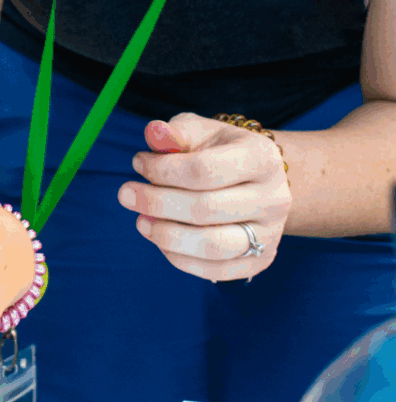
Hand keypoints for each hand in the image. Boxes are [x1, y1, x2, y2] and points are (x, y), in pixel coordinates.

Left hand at [119, 113, 290, 280]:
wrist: (254, 179)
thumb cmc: (218, 150)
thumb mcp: (200, 131)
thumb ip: (176, 132)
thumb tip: (154, 132)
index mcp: (261, 157)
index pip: (204, 170)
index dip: (163, 170)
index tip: (138, 163)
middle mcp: (274, 198)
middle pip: (206, 209)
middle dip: (156, 202)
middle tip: (126, 194)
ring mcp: (271, 233)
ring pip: (212, 246)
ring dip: (166, 235)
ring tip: (140, 221)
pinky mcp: (260, 260)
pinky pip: (216, 270)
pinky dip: (180, 258)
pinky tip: (160, 239)